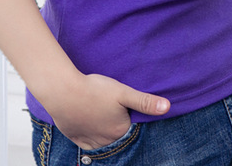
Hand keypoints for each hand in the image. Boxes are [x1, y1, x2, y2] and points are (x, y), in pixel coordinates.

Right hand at [47, 72, 169, 149]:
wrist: (64, 92)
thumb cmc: (95, 90)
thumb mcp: (124, 92)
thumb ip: (145, 101)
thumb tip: (167, 107)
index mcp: (120, 131)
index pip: (132, 129)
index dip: (132, 118)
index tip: (128, 108)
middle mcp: (106, 141)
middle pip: (117, 136)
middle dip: (118, 126)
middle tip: (114, 111)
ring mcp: (89, 141)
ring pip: (103, 141)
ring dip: (106, 133)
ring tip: (104, 116)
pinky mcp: (76, 138)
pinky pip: (88, 143)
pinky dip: (92, 136)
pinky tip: (92, 124)